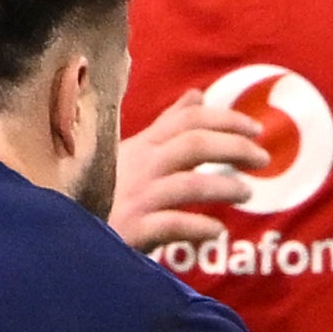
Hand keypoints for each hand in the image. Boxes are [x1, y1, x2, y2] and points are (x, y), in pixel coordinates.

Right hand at [109, 90, 270, 250]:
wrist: (69, 236)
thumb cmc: (104, 192)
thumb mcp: (132, 152)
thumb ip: (166, 126)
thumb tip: (197, 95)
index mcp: (141, 146)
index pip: (188, 120)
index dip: (226, 119)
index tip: (256, 128)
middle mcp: (139, 166)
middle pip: (194, 144)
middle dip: (234, 147)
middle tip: (263, 158)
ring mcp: (134, 199)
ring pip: (188, 184)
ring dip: (223, 187)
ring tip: (246, 193)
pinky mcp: (130, 231)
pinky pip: (172, 226)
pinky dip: (199, 227)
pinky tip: (216, 231)